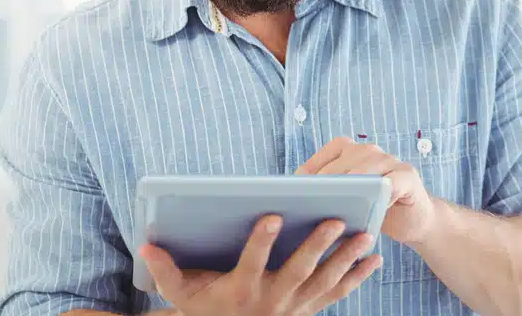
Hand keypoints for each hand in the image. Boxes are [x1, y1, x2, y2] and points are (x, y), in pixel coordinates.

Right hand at [140, 214, 381, 315]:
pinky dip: (358, 276)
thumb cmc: (207, 310)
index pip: (251, 262)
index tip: (272, 214)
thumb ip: (165, 270)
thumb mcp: (182, 294)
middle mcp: (271, 301)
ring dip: (346, 259)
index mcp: (240, 290)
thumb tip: (146, 243)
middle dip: (317, 246)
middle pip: (298, 271)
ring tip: (365, 235)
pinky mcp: (311, 309)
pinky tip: (375, 257)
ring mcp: (295, 307)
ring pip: (324, 282)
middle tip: (334, 220)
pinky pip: (339, 293)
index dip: (261, 240)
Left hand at [298, 136, 435, 244]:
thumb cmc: (372, 212)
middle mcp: (369, 151)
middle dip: (328, 182)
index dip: (311, 172)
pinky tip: (374, 208)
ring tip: (339, 201)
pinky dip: (383, 192)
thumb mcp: (347, 205)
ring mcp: (390, 160)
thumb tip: (294, 203)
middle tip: (313, 201)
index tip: (295, 192)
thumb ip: (327, 198)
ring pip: (366, 167)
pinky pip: (393, 181)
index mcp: (351, 152)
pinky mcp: (408, 175)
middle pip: (344, 162)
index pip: (327, 155)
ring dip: (352, 184)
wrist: (412, 220)